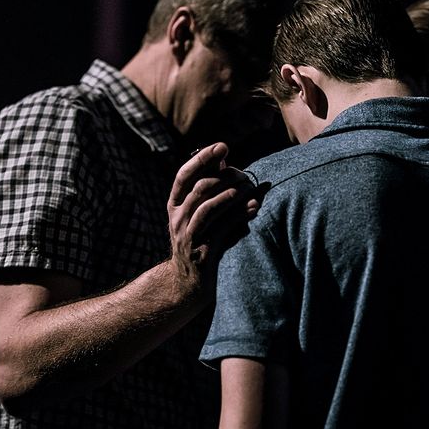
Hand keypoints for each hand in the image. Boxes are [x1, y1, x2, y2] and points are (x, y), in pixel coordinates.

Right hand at [167, 143, 260, 293]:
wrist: (188, 283)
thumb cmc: (201, 239)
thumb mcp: (199, 213)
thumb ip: (209, 188)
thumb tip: (223, 161)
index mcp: (175, 204)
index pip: (184, 175)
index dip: (202, 158)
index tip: (223, 146)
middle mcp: (178, 218)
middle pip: (200, 189)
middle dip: (225, 177)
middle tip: (244, 175)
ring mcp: (189, 236)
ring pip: (208, 207)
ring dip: (232, 195)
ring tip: (249, 188)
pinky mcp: (203, 252)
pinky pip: (222, 229)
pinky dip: (239, 216)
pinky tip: (253, 207)